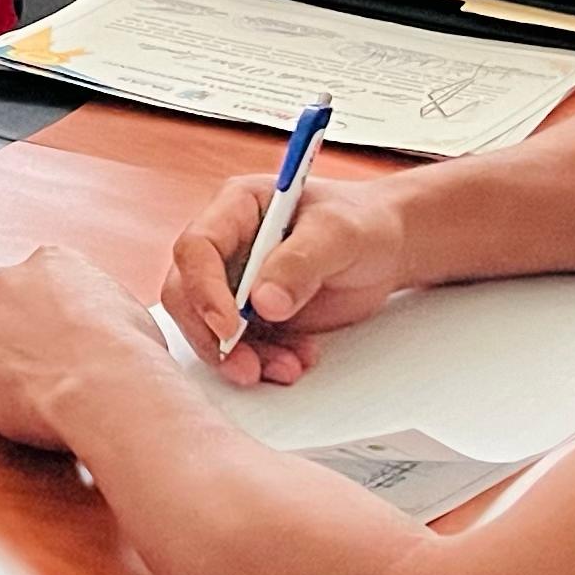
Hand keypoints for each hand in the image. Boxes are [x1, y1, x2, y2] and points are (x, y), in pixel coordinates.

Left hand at [0, 245, 173, 455]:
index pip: (41, 285)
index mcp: (50, 262)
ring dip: (2, 368)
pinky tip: (20, 409)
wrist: (106, 385)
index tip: (63, 344)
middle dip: (20, 339)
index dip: (53, 320)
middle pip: (5, 311)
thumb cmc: (129, 354)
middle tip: (47, 372)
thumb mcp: (128, 309)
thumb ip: (97, 307)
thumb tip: (101, 327)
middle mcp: (5, 280)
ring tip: (38, 397)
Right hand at [162, 172, 411, 385]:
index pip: (196, 248)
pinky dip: (264, 362)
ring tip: (289, 368)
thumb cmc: (363, 223)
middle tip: (246, 367)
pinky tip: (296, 361)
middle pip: (187, 293)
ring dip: (243, 357)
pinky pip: (241, 346)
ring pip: (210, 328)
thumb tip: (263, 302)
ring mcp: (236, 282)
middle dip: (213, 336)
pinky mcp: (252, 315)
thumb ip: (301, 262)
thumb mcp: (340, 233)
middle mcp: (227, 245)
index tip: (229, 326)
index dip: (203, 289)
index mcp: (237, 207)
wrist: (387, 248)